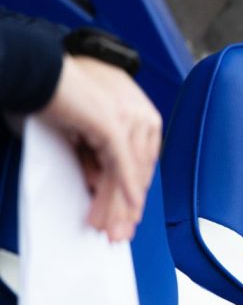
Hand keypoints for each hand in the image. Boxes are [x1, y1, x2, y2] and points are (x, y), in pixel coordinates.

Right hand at [38, 54, 161, 241]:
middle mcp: (142, 117)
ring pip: (129, 173)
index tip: (127, 218)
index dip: (134, 194)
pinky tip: (127, 207)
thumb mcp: (85, 135)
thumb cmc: (58, 97)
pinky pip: (122, 164)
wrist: (39, 72)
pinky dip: (124, 188)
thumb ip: (97, 158)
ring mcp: (130, 119)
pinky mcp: (113, 124)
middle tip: (119, 232)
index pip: (142, 165)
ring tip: (110, 228)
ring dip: (119, 205)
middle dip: (126, 207)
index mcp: (141, 117)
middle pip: (139, 172)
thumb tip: (101, 186)